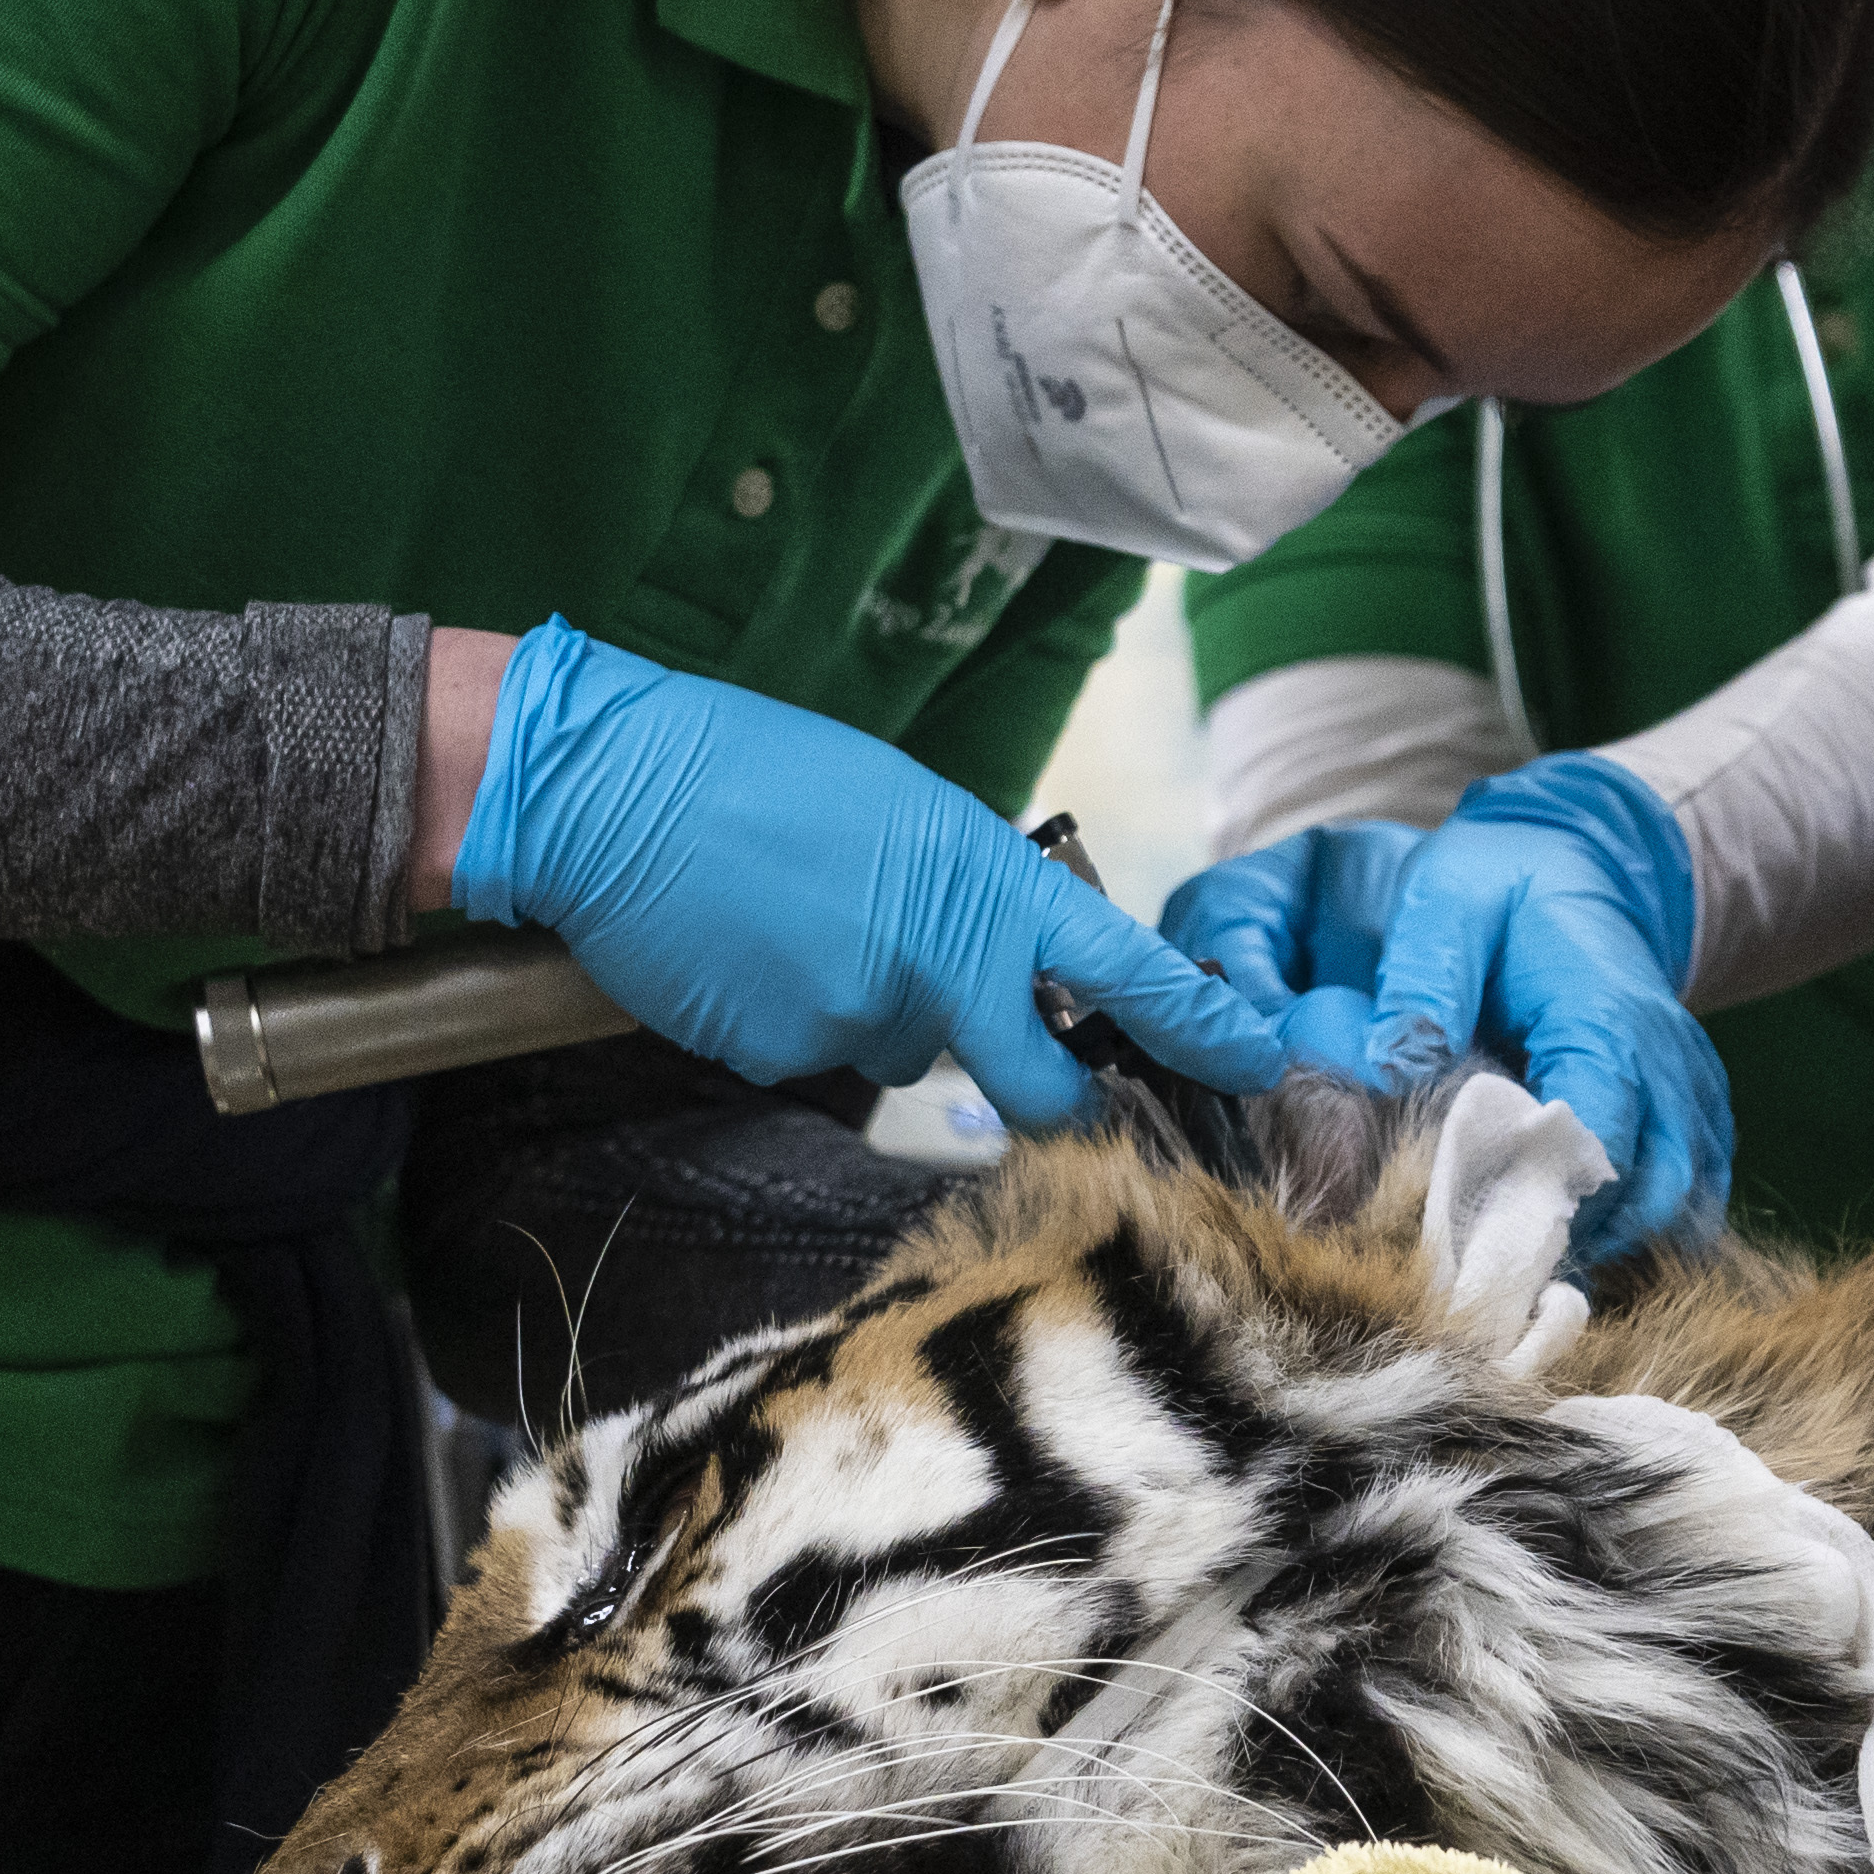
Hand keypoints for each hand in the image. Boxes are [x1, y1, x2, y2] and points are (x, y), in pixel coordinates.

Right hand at [451, 619, 1282, 1128]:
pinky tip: (749, 956)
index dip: (1204, 1031)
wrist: (612, 788)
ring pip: (908, 1056)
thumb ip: (970, 897)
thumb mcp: (904, 811)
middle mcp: (944, 964)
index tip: (1262, 1066)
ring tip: (801, 929)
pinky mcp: (788, 1058)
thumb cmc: (755, 773)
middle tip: (1040, 1088)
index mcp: (988, 882)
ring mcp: (865, 1022)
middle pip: (1043, 1087)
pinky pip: (820, 1058)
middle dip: (1052, 1100)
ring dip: (876, 1015)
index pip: (1130, 974)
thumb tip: (998, 964)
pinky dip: (796, 1019)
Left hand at [1166, 756, 1730, 1252]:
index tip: (1474, 1237)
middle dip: (1576, 1243)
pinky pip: (1696, 1198)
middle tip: (1488, 1276)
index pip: (1597, 1134)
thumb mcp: (1447, 899)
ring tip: (1523, 1272)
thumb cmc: (1506, 884)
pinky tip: (1579, 1251)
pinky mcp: (1696, 1115)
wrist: (1587, 861)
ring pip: (1682, 1207)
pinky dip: (1646, 1235)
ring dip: (1613, 1249)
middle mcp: (1666, 1061)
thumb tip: (1394, 1070)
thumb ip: (1423, 982)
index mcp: (1605, 1013)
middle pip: (1652, 1191)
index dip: (1542, 1198)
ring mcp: (1690, 1092)